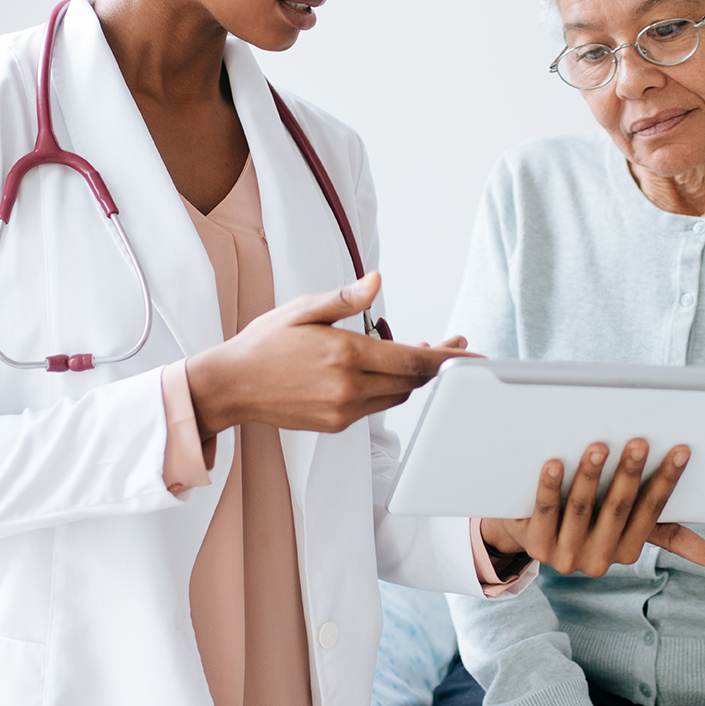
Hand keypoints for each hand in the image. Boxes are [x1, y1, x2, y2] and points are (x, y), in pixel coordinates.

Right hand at [184, 273, 469, 437]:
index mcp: (345, 355)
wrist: (232, 386)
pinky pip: (376, 406)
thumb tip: (377, 281)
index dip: (448, 358)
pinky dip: (388, 389)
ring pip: (397, 396)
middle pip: (412, 381)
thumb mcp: (303, 309)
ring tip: (415, 352)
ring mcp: (343, 410)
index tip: (472, 354)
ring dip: (411, 377)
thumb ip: (345, 299)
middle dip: (435, 365)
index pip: (413, 360)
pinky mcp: (337, 423)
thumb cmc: (264, 343)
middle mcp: (349, 388)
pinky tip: (380, 370)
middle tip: (448, 345)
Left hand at [483, 440, 704, 576]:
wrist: (528, 534)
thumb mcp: (626, 529)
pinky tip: (554, 462)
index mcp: (626, 552)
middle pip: (618, 509)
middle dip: (630, 474)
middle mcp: (598, 559)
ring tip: (598, 445)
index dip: (666, 481)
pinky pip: (545, 511)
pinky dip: (550, 486)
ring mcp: (565, 555)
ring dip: (590, 477)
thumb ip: (664, 535)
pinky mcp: (535, 544)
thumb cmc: (589, 521)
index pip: (652, 512)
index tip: (680, 450)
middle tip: (639, 441)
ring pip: (581, 509)